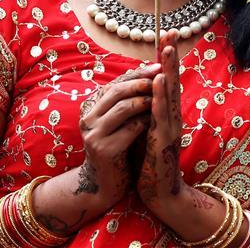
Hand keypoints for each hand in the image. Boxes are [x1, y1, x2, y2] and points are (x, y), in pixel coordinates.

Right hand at [77, 64, 158, 205]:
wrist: (106, 183)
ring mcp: (94, 135)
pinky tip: (156, 120)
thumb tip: (148, 72)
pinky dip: (145, 121)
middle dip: (141, 83)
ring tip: (159, 97)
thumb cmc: (117, 147)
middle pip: (116, 91)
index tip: (157, 66)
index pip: (115, 83)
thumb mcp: (118, 121)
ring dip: (144, 100)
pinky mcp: (105, 150)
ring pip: (122, 108)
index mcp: (90, 108)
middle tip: (161, 76)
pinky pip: (130, 129)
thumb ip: (126, 101)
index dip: (136, 74)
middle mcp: (88, 119)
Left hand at [137, 45, 184, 215]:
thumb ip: (144, 109)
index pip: (167, 80)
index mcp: (166, 113)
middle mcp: (172, 116)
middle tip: (173, 32)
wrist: (159, 193)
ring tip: (167, 50)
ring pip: (170, 94)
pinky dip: (161, 97)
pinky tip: (159, 83)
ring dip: (169, 71)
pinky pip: (162, 115)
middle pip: (173, 80)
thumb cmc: (149, 161)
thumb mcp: (145, 129)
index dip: (166, 58)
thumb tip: (139, 88)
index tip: (167, 35)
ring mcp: (171, 128)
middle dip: (171, 56)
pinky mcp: (165, 140)